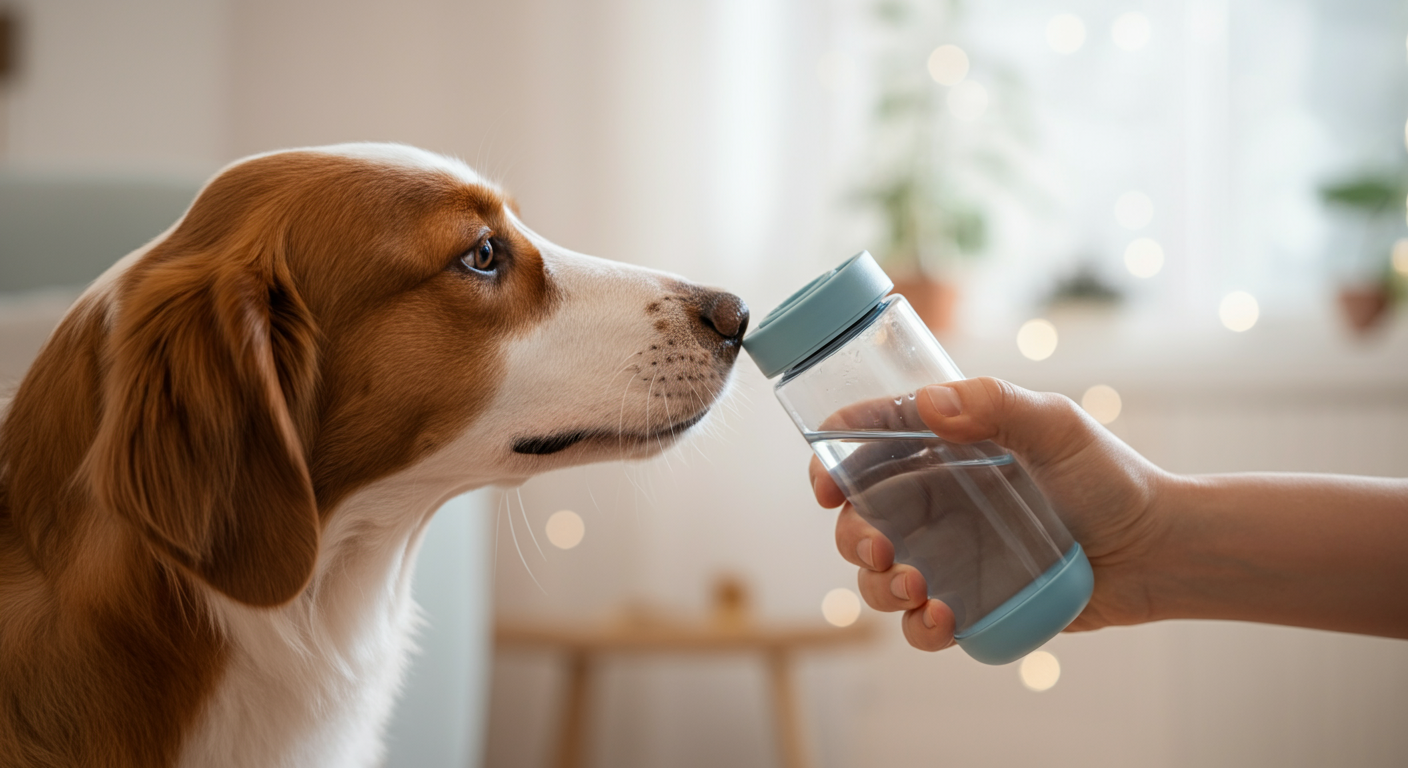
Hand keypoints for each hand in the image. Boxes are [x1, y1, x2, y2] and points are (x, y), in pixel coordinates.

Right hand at [810, 377, 1172, 651]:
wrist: (1157, 550)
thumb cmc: (1109, 478)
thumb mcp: (1055, 425)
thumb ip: (994, 404)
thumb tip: (930, 405)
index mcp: (943, 451)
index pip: (868, 447)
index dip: (832, 461)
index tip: (826, 484)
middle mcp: (936, 504)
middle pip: (858, 520)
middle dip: (853, 537)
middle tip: (880, 548)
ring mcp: (948, 556)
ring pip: (877, 578)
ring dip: (879, 587)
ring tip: (917, 588)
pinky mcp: (968, 604)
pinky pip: (918, 625)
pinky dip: (918, 628)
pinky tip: (945, 618)